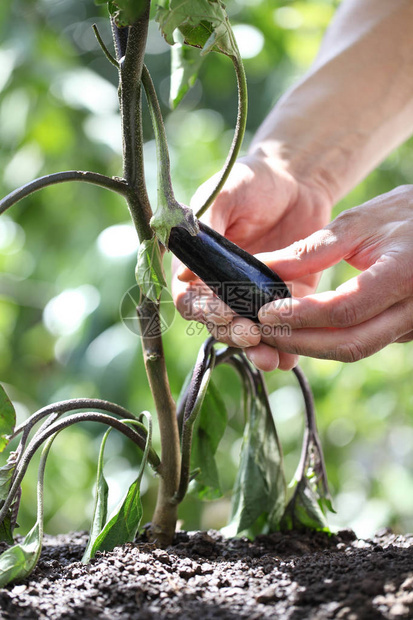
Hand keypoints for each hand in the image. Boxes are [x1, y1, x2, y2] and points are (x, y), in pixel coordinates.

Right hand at [171, 153, 331, 370]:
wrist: (298, 178)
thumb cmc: (252, 180)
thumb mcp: (225, 196)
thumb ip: (204, 228)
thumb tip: (182, 274)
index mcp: (200, 265)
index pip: (191, 300)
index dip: (203, 310)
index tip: (222, 311)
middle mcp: (224, 286)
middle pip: (219, 323)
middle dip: (232, 332)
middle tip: (250, 335)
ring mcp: (255, 296)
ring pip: (250, 332)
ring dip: (257, 349)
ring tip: (270, 358)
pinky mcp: (287, 299)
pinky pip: (284, 328)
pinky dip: (286, 346)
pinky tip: (290, 358)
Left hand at [258, 185, 412, 361]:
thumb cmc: (405, 215)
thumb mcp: (359, 222)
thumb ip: (312, 249)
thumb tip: (264, 267)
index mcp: (404, 274)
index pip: (345, 310)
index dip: (301, 316)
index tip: (265, 312)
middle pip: (350, 344)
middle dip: (300, 342)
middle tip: (262, 332)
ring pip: (356, 349)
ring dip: (311, 346)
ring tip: (274, 332)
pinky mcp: (406, 330)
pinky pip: (363, 342)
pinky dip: (328, 340)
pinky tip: (301, 329)